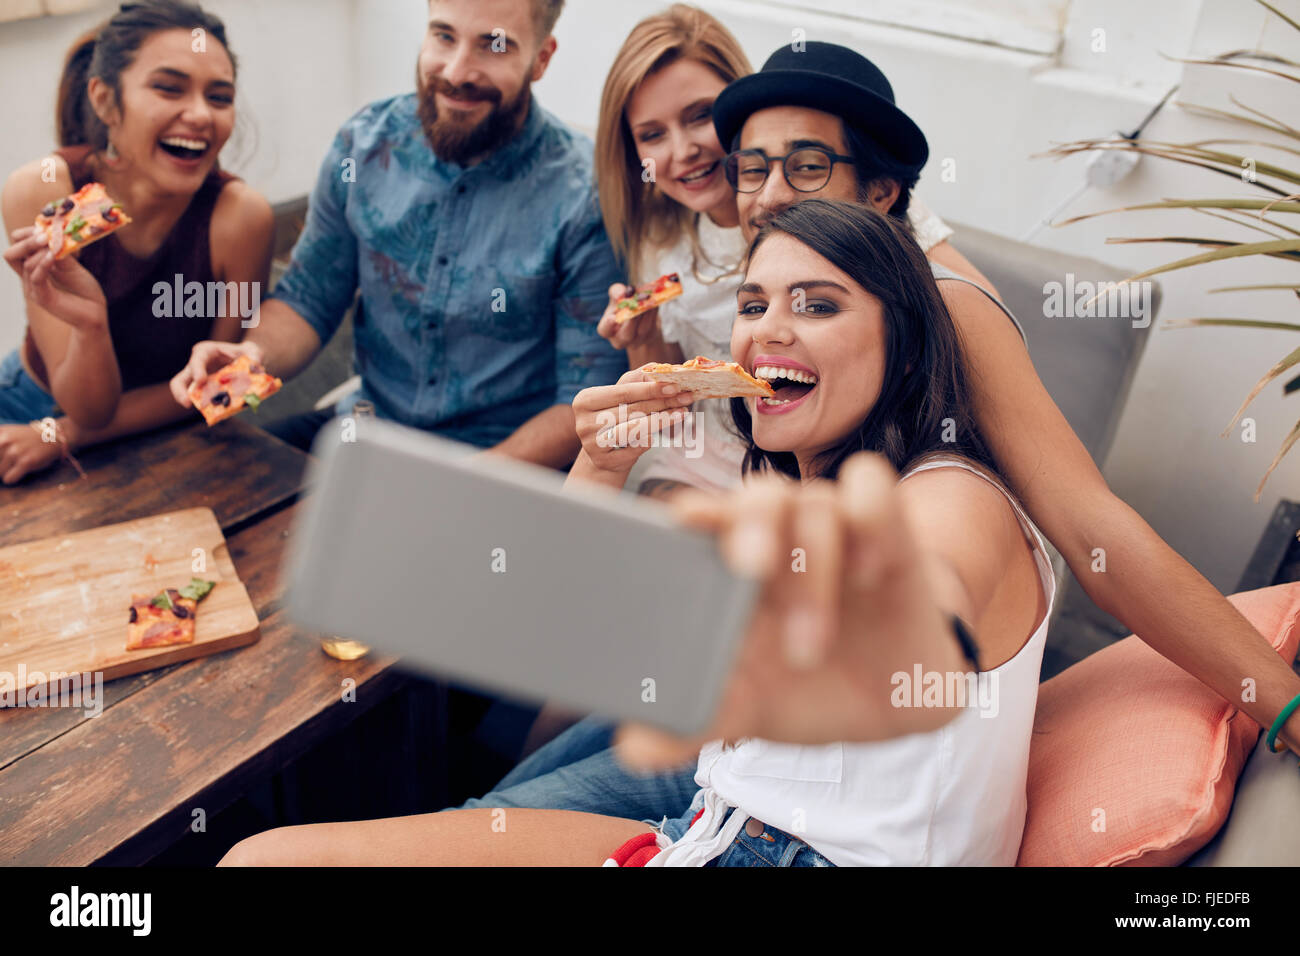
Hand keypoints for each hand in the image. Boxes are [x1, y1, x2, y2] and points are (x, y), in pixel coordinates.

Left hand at [0, 421, 65, 484]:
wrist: (53, 436)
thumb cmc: (27, 437)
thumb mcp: (6, 432)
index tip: (2, 459)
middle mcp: (4, 441)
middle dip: (0, 466)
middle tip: (8, 463)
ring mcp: (15, 452)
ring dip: (6, 472)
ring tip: (15, 465)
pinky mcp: (26, 462)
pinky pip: (9, 479)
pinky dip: (12, 478)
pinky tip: (19, 471)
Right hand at [5, 227, 107, 331]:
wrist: (96, 311)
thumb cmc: (83, 288)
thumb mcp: (71, 265)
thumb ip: (58, 252)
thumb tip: (49, 235)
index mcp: (33, 268)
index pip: (16, 247)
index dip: (25, 235)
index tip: (41, 228)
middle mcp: (29, 278)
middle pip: (10, 254)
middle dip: (25, 242)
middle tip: (43, 235)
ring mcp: (34, 289)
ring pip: (24, 264)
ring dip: (38, 251)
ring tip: (54, 245)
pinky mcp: (43, 298)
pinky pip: (36, 278)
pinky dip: (43, 264)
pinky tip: (52, 256)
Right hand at [170, 339, 264, 407]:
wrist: (249, 361)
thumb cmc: (248, 353)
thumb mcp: (254, 352)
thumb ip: (255, 357)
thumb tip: (255, 368)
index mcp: (206, 352)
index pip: (197, 359)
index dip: (197, 370)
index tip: (201, 381)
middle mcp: (198, 367)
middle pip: (179, 380)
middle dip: (180, 392)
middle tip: (188, 403)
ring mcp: (199, 382)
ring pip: (186, 395)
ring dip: (194, 405)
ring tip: (204, 412)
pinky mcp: (206, 394)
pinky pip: (203, 404)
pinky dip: (210, 409)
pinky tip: (219, 414)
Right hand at [572, 368, 693, 475]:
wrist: (604, 453)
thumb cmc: (615, 417)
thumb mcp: (622, 395)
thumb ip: (637, 379)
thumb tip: (658, 367)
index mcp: (585, 400)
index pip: (623, 392)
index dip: (650, 389)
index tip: (675, 386)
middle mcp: (584, 422)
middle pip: (631, 411)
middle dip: (662, 403)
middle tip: (686, 398)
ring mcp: (592, 444)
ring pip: (634, 429)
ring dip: (662, 421)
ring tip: (682, 413)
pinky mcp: (603, 461)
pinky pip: (634, 449)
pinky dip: (649, 441)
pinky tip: (662, 434)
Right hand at [596, 283, 664, 350]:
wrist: (639, 312)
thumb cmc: (623, 305)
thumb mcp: (617, 296)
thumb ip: (616, 292)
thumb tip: (621, 293)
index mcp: (607, 330)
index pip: (605, 330)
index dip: (609, 325)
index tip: (612, 317)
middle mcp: (620, 339)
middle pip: (626, 335)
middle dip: (632, 320)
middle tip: (636, 305)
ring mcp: (636, 341)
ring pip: (642, 330)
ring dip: (646, 313)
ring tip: (648, 298)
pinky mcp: (649, 337)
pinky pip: (652, 325)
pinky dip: (653, 312)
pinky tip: (654, 301)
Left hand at [614, 452, 965, 766]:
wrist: (883, 706)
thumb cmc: (797, 686)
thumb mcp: (745, 708)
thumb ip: (694, 720)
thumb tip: (634, 750)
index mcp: (730, 564)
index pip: (706, 515)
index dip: (693, 512)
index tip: (681, 523)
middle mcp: (779, 535)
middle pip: (760, 495)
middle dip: (752, 525)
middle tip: (751, 570)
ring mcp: (834, 530)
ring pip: (816, 504)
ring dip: (813, 573)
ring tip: (807, 648)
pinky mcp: (889, 534)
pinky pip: (874, 490)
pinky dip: (867, 517)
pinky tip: (865, 573)